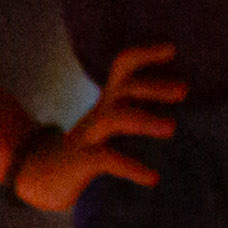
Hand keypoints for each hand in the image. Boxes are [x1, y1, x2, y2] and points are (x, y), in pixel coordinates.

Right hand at [11, 43, 183, 211]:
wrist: (41, 177)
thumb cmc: (89, 150)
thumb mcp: (113, 126)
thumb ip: (140, 111)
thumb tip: (186, 111)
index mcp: (110, 103)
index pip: (124, 67)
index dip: (144, 54)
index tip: (171, 49)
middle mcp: (100, 114)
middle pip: (124, 88)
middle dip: (153, 86)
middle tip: (184, 90)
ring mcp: (89, 137)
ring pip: (114, 118)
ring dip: (143, 119)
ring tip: (171, 128)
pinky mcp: (81, 162)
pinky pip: (106, 159)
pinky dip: (131, 167)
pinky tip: (153, 178)